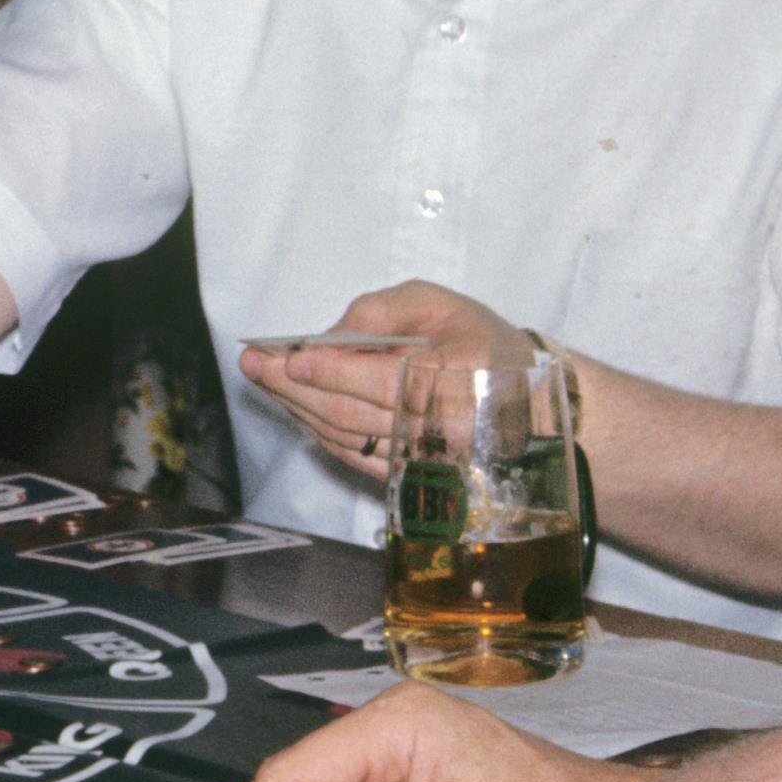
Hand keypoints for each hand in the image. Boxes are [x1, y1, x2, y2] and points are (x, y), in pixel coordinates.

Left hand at [237, 282, 540, 474]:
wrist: (527, 401)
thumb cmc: (480, 341)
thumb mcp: (438, 304)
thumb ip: (382, 311)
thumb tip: (326, 337)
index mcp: (454, 381)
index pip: (380, 379)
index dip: (329, 370)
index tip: (287, 356)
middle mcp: (440, 429)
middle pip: (352, 413)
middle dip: (295, 388)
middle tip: (254, 365)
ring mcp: (425, 461)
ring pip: (347, 438)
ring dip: (299, 410)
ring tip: (266, 380)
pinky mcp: (412, 477)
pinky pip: (355, 457)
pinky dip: (321, 433)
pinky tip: (298, 409)